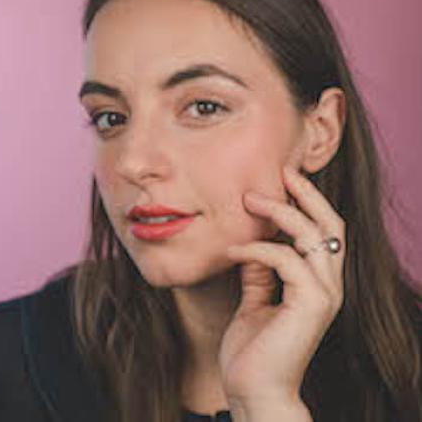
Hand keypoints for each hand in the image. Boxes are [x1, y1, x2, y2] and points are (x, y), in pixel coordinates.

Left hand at [218, 165, 345, 412]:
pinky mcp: (311, 304)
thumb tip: (253, 242)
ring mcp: (324, 295)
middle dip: (307, 194)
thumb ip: (259, 272)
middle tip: (282, 171)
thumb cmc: (253, 349)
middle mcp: (329, 285)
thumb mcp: (255, 300)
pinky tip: (232, 249)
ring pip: (314, 235)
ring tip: (249, 200)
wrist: (253, 391)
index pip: (324, 231)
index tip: (282, 179)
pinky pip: (285, 259)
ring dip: (280, 212)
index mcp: (317, 282)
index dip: (307, 202)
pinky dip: (257, 248)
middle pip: (331, 225)